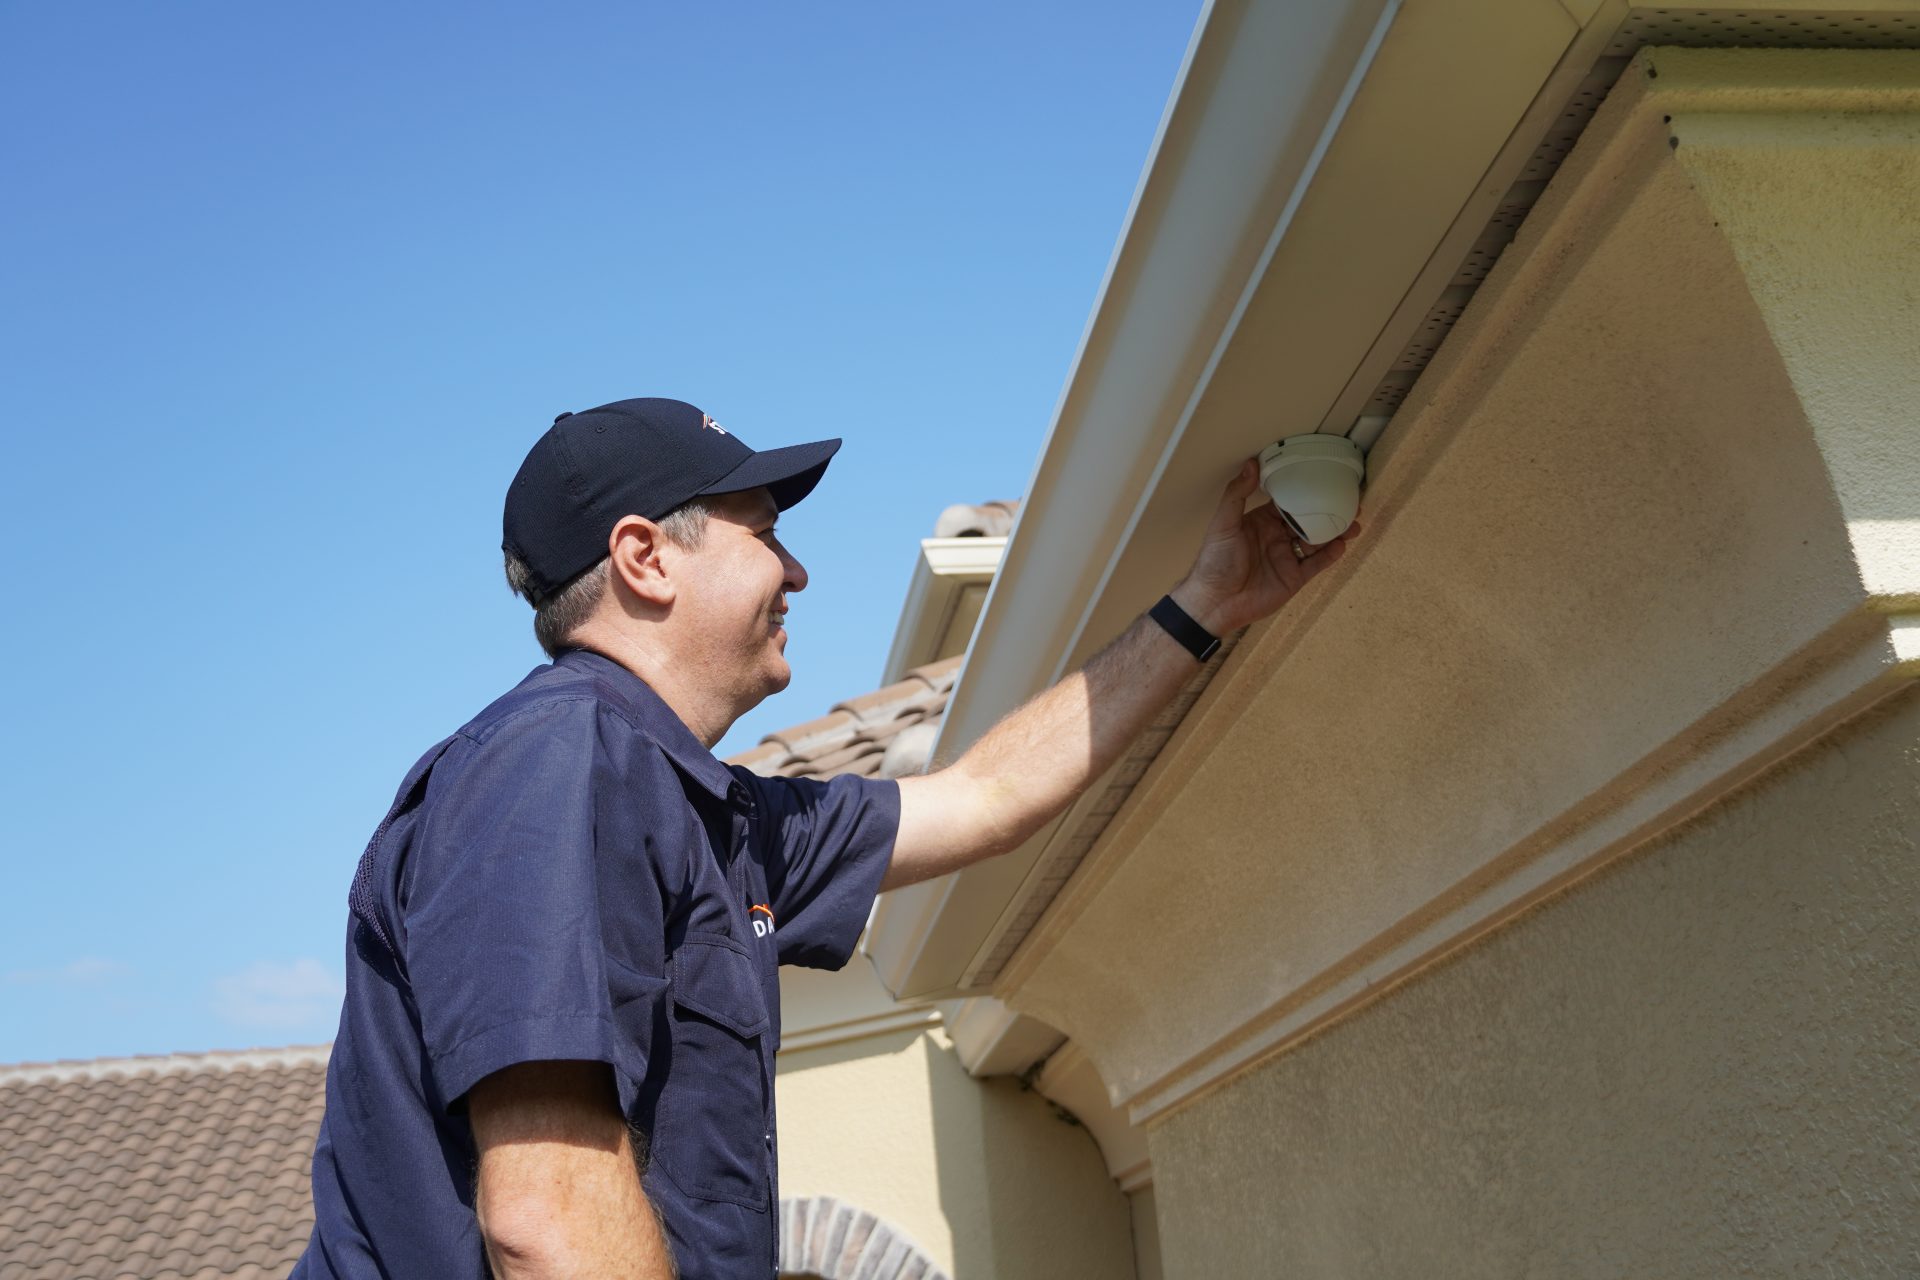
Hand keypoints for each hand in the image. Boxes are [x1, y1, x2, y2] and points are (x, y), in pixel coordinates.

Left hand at [1169, 457, 1361, 635]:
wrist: (1216, 603)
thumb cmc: (1214, 562)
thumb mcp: (1223, 523)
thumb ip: (1237, 494)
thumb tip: (1250, 464)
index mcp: (1260, 522)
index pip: (1287, 502)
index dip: (1305, 491)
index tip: (1323, 479)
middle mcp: (1276, 537)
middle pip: (1307, 520)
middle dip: (1327, 511)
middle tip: (1348, 500)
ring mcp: (1286, 558)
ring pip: (1316, 541)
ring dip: (1335, 532)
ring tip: (1354, 522)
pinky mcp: (1293, 578)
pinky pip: (1316, 564)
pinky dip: (1330, 555)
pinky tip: (1342, 544)